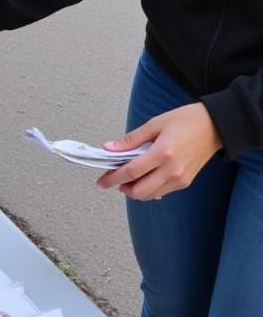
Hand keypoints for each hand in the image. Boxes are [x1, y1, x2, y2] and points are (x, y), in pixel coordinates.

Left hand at [96, 103, 221, 199]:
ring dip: (135, 190)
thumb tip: (109, 148)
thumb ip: (131, 139)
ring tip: (126, 178)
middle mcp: (172, 170)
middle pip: (140, 191)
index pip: (131, 172)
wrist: (215, 127)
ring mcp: (180, 179)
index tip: (100, 181)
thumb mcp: (154, 124)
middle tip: (112, 179)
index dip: (112, 178)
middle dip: (122, 188)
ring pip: (151, 195)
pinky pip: (162, 192)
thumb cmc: (186, 121)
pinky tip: (142, 178)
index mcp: (163, 153)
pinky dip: (149, 189)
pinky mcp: (185, 182)